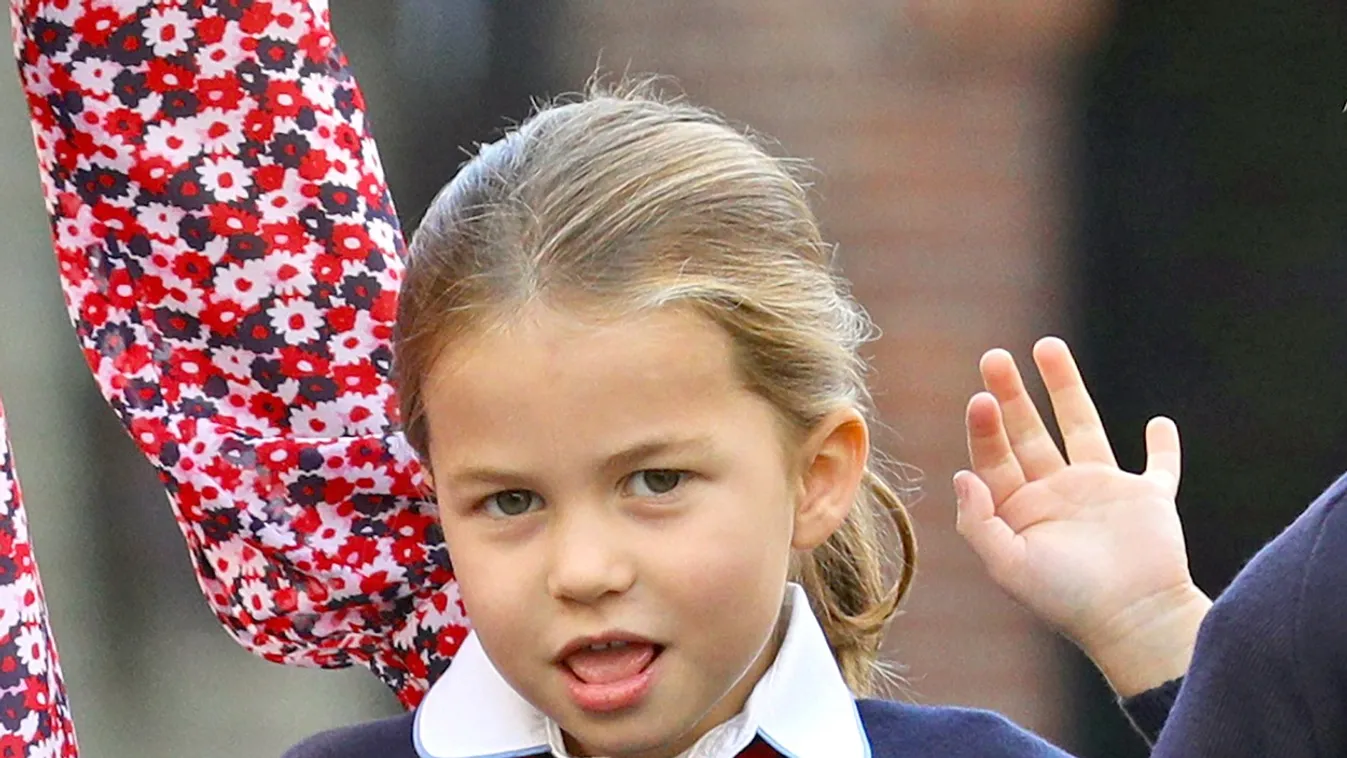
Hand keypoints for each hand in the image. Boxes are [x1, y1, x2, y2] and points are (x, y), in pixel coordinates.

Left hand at [955, 337, 1210, 696]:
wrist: (1131, 622)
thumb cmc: (1065, 599)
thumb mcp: (1009, 566)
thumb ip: (979, 522)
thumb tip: (962, 474)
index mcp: (1020, 511)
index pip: (994, 457)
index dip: (985, 427)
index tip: (981, 398)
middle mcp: (1057, 495)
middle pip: (1028, 432)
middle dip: (1012, 394)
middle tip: (994, 356)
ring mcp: (1103, 494)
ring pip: (1082, 428)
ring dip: (1066, 388)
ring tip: (1048, 346)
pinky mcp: (1149, 500)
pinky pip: (1160, 467)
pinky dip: (1163, 446)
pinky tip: (1159, 423)